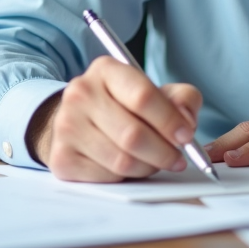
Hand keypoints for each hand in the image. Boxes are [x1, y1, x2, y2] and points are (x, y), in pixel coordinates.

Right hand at [26, 57, 202, 182]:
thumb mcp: (156, 92)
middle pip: (133, 134)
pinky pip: (106, 177)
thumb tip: (187, 121)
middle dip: (164, 152)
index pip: (143, 96)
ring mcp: (66, 126)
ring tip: (155, 162)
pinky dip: (126, 177)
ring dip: (148, 167)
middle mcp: (80, 93)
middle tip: (177, 158)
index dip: (170, 121)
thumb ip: (183, 99)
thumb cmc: (124, 107)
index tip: (186, 136)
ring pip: (122, 160)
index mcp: (106, 70)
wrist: (80, 121)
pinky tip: (130, 166)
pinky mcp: (61, 157)